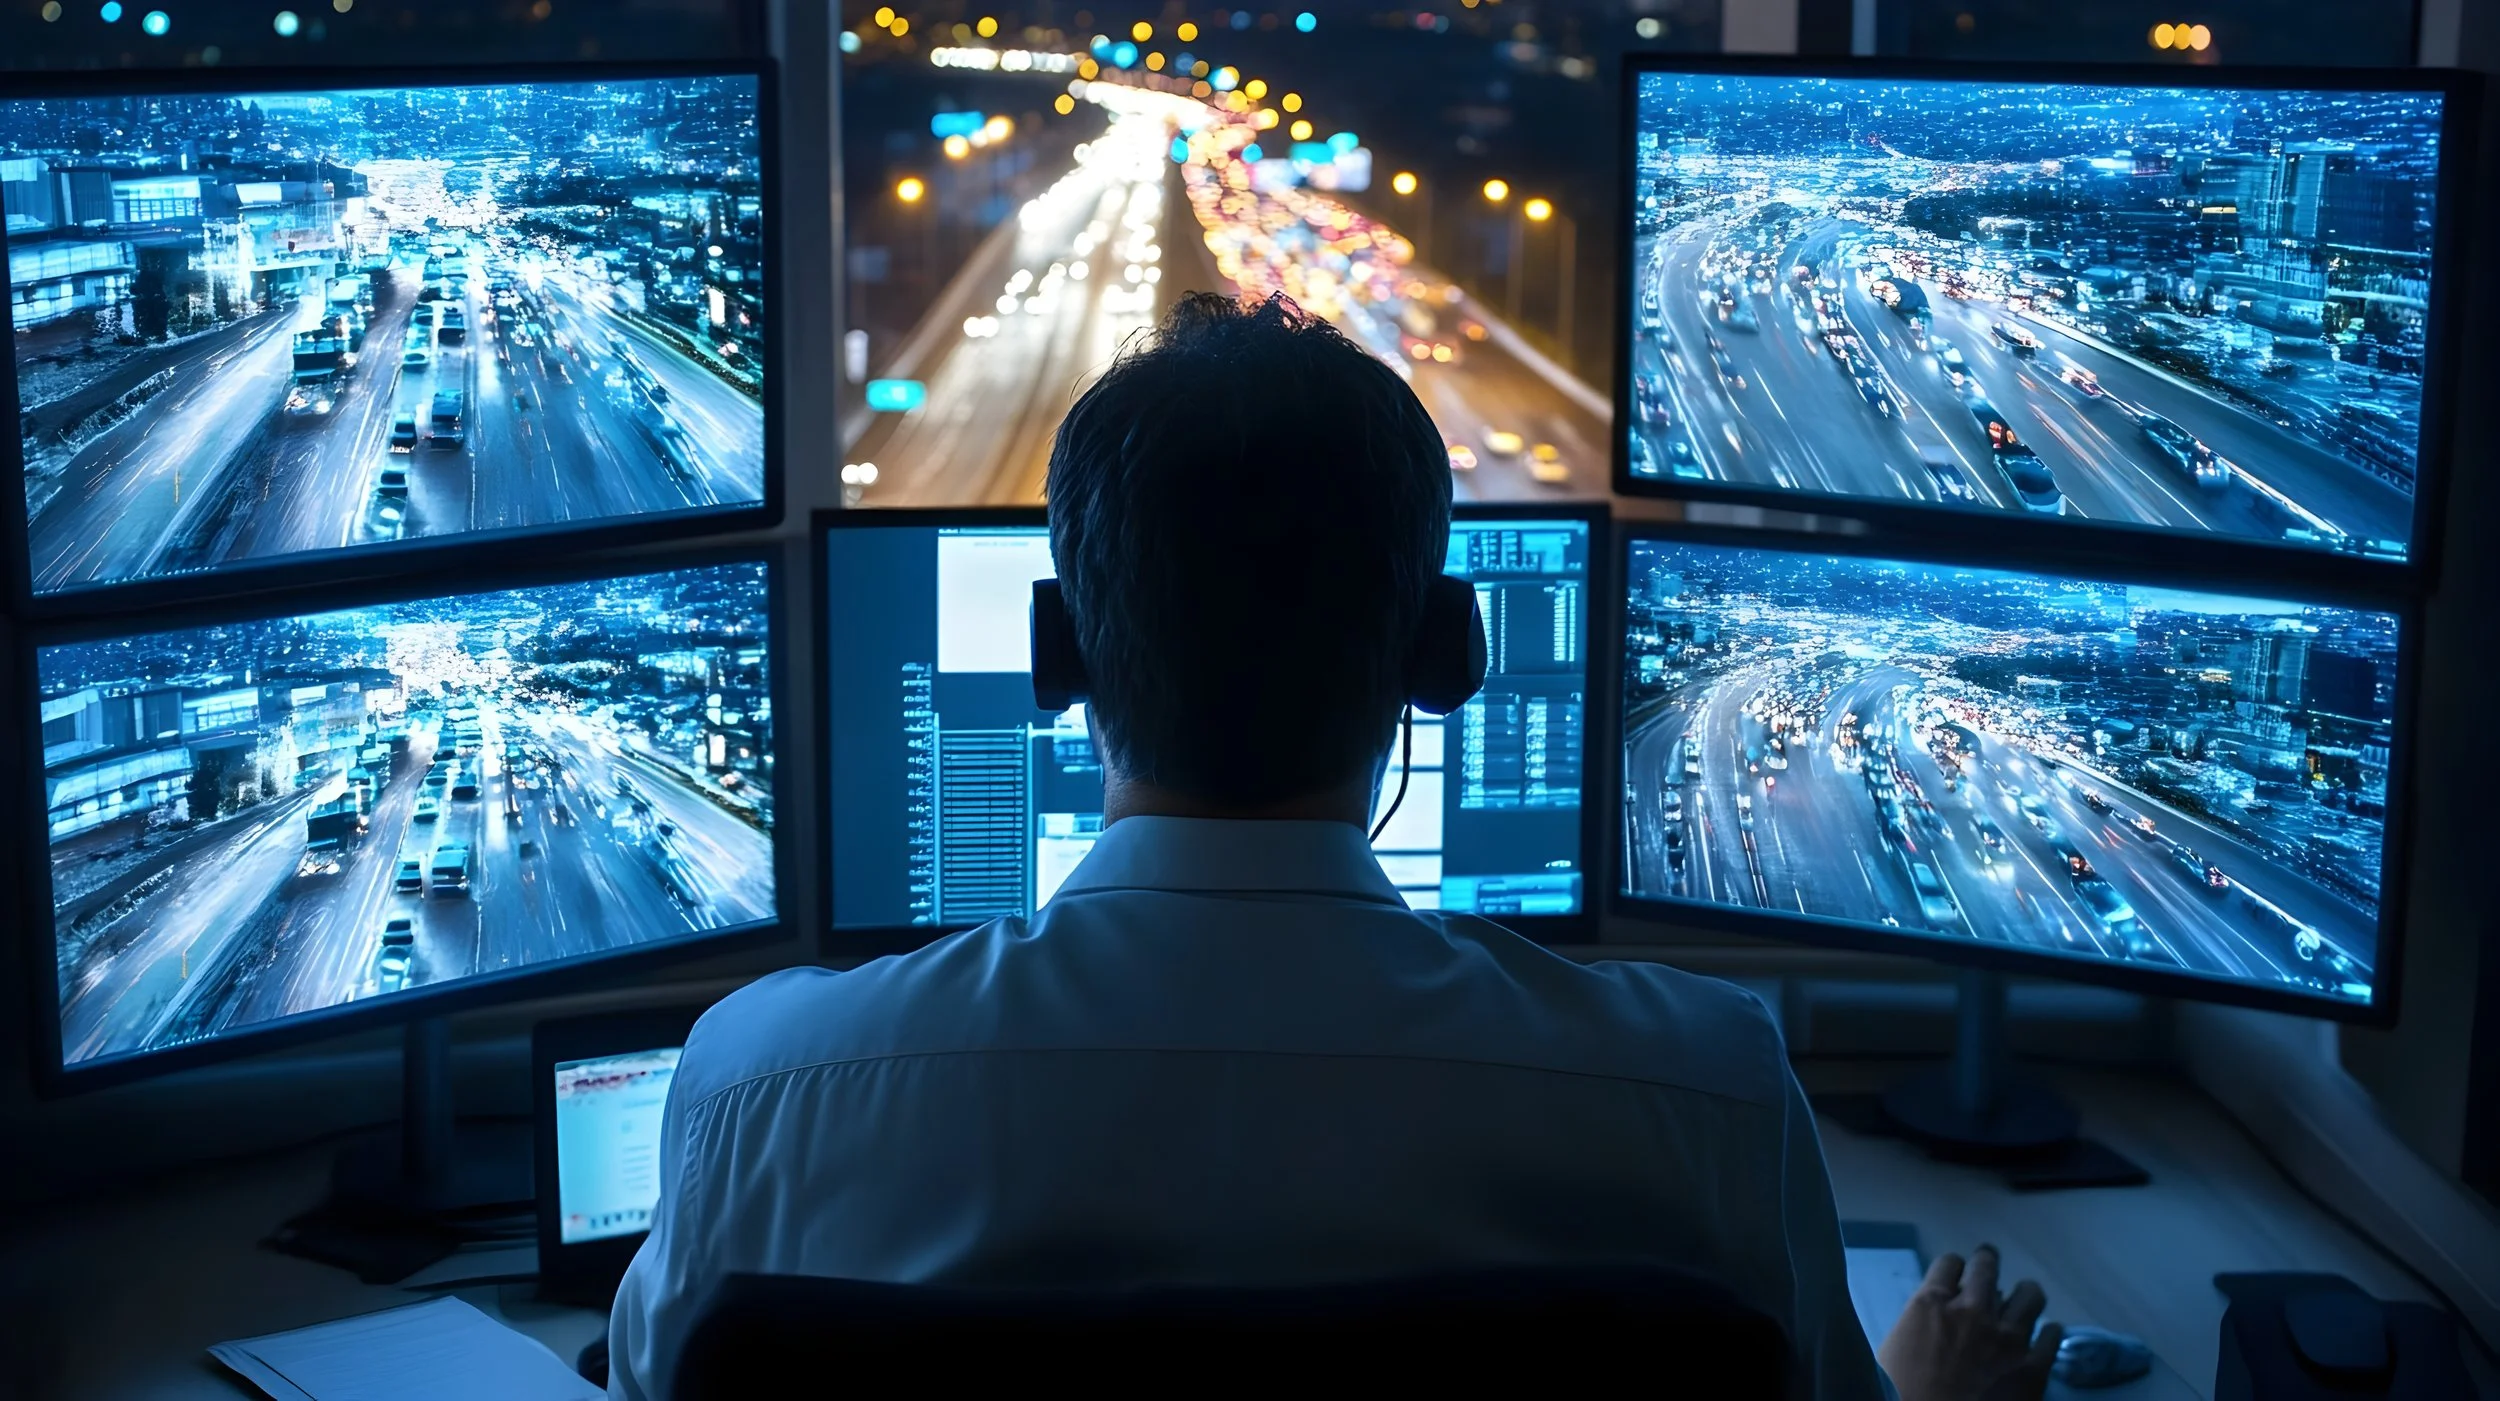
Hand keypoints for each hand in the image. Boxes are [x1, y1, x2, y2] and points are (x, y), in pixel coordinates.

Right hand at [1876, 1245, 2060, 1400]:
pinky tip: (2046, 1333)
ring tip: (2023, 1297)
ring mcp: (2007, 1339)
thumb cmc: (1900, 1390)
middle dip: (1986, 1262)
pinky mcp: (2033, 1367)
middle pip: (1986, 1266)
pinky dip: (2048, 1332)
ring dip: (2023, 1294)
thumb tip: (1940, 1313)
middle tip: (1988, 1265)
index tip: (1956, 1275)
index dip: (1953, 1268)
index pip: (1949, 1264)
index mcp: (1930, 1305)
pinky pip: (2052, 1336)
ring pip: (2029, 1295)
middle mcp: (1972, 1311)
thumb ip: (1920, 1322)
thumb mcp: (1896, 1346)